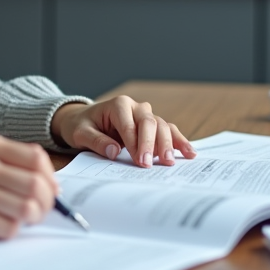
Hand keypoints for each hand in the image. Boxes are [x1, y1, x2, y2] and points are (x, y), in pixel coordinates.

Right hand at [0, 132, 57, 238]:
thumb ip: (10, 164)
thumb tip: (53, 186)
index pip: (36, 158)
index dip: (50, 178)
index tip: (50, 191)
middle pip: (35, 184)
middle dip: (46, 203)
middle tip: (40, 212)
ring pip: (25, 208)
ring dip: (32, 219)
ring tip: (23, 220)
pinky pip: (5, 227)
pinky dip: (11, 231)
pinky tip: (0, 226)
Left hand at [51, 96, 195, 167]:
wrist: (84, 119)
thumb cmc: (82, 125)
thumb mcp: (81, 133)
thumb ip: (96, 141)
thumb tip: (113, 151)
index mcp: (118, 105)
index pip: (130, 125)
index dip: (135, 143)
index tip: (139, 161)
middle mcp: (135, 107)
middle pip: (149, 123)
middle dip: (152, 144)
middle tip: (151, 164)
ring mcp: (145, 115)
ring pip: (162, 126)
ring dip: (168, 144)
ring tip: (171, 162)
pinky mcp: (151, 125)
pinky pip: (167, 131)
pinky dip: (178, 141)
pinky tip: (189, 153)